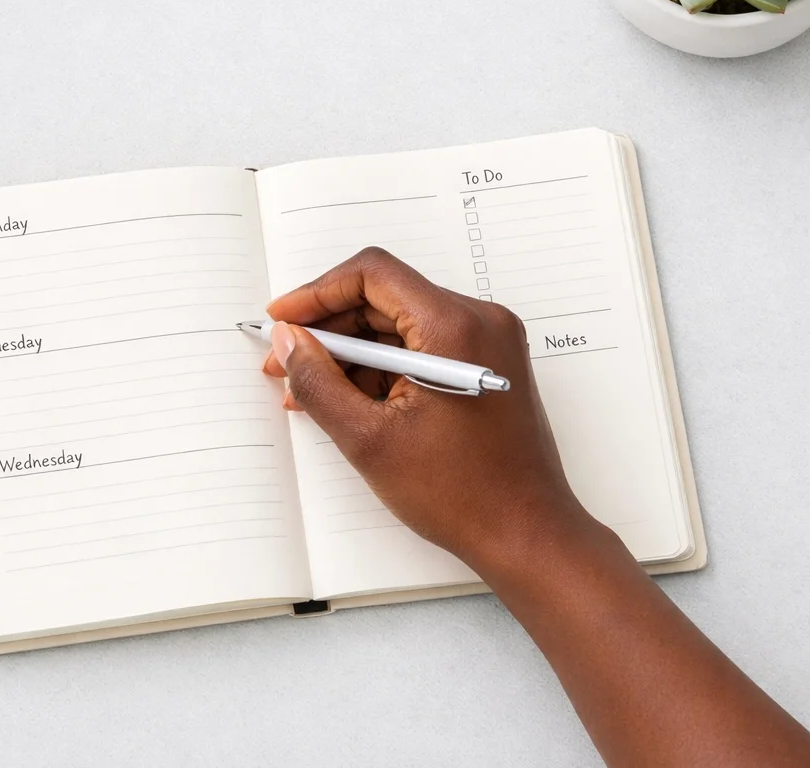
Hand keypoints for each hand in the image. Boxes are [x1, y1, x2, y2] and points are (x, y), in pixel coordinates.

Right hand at [261, 247, 594, 577]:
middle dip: (329, 328)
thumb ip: (318, 381)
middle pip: (384, 297)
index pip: (373, 274)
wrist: (526, 534)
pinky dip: (382, 368)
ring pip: (399, 325)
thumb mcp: (369, 439)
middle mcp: (478, 321)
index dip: (317, 293)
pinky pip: (422, 347)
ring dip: (352, 353)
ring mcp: (487, 343)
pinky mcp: (485, 365)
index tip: (283, 319)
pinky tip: (348, 399)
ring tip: (309, 390)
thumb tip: (289, 341)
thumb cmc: (463, 495)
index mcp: (454, 327)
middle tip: (286, 361)